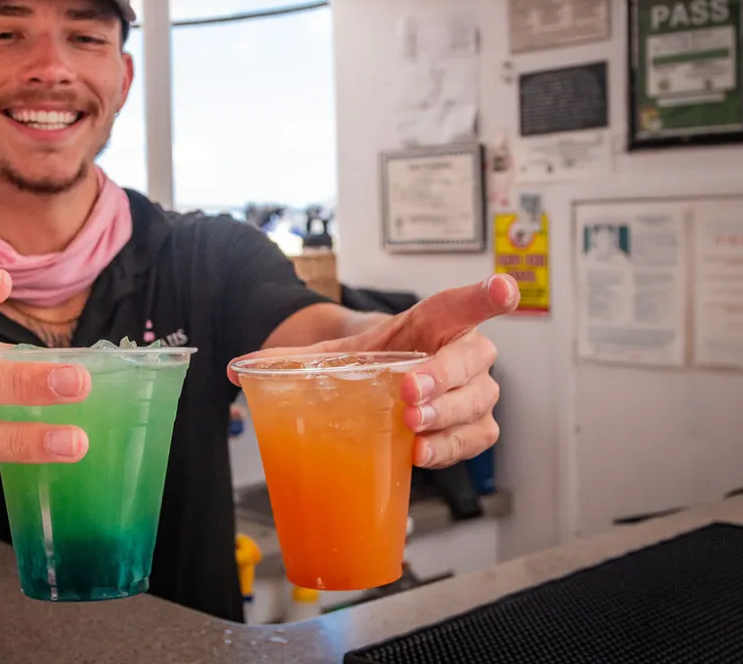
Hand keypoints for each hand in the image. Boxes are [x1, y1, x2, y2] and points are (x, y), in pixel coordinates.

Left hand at [236, 274, 518, 468]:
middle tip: (408, 394)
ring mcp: (472, 390)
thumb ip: (285, 358)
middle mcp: (461, 351)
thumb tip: (238, 369)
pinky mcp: (472, 425)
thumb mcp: (329, 353)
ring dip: (448, 417)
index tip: (503, 289)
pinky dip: (451, 447)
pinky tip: (420, 452)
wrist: (377, 381)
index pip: (463, 304)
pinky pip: (477, 438)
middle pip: (472, 359)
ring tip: (412, 428)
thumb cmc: (367, 360)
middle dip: (444, 377)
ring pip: (480, 402)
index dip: (486, 296)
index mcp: (430, 322)